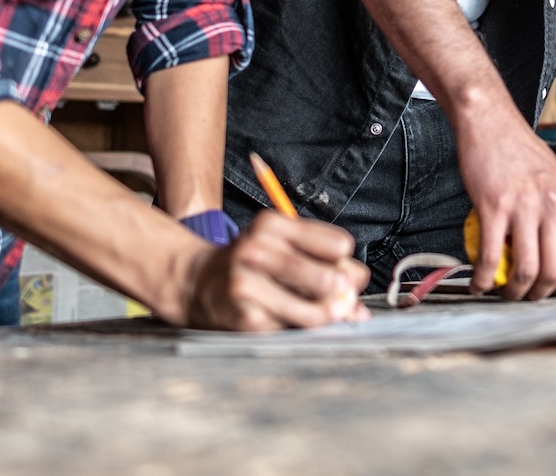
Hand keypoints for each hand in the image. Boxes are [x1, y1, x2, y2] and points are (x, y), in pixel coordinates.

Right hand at [186, 210, 369, 330]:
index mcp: (272, 224)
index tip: (345, 272)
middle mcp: (257, 249)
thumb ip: (321, 262)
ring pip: (314, 310)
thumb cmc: (250, 263)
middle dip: (343, 294)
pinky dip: (299, 329)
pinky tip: (290, 321)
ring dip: (327, 317)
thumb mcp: (281, 246)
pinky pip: (291, 329)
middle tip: (343, 300)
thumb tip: (357, 298)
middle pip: (327, 277)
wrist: (197, 282)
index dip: (347, 263)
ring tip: (325, 315)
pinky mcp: (245, 317)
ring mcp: (248, 284)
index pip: (337, 244)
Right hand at [457, 104, 555, 299]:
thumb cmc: (517, 151)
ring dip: (512, 291)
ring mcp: (525, 205)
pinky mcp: (494, 206)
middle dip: (538, 294)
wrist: (490, 122)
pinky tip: (478, 283)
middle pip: (554, 270)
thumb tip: (554, 253)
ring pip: (526, 269)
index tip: (549, 290)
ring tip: (500, 292)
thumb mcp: (552, 179)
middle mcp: (554, 203)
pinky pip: (490, 255)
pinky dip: (483, 278)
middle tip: (522, 296)